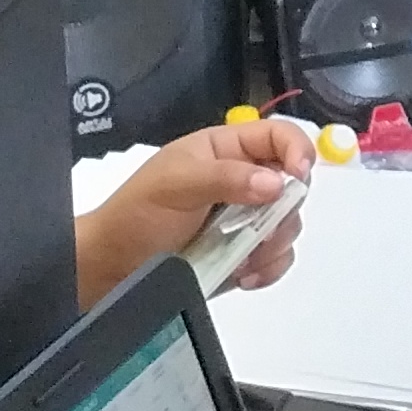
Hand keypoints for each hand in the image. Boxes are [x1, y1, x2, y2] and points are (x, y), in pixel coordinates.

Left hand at [74, 117, 316, 306]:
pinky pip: (277, 257)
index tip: (299, 176)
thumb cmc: (137, 214)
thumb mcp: (175, 185)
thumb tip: (276, 183)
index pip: (277, 135)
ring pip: (288, 224)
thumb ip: (225, 178)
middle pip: (292, 185)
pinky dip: (268, 268)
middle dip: (284, 210)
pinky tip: (243, 275)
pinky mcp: (244, 253)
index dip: (297, 150)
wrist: (112, 266)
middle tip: (262, 230)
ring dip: (274, 244)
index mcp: (224, 149)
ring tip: (243, 259)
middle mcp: (242, 180)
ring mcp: (245, 219)